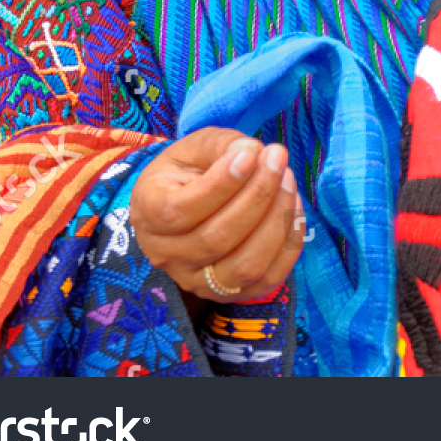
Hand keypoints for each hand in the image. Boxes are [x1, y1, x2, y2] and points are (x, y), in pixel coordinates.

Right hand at [129, 127, 305, 301]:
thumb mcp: (194, 147)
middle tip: (277, 157)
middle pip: (217, 238)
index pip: (182, 209)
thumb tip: (254, 151)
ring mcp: (196, 282)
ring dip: (276, 221)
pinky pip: (267, 281)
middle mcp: (166, 256)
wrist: (182, 202)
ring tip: (287, 179)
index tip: (251, 152)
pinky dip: (287, 245)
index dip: (222, 184)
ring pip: (244, 266)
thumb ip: (221, 145)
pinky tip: (293, 208)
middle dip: (257, 195)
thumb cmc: (187, 169)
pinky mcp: (227, 295)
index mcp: (147, 212)